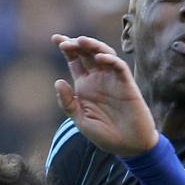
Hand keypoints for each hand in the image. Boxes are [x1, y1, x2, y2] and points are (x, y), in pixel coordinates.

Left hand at [53, 34, 158, 156]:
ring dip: (93, 46)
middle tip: (64, 42)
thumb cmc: (105, 135)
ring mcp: (113, 80)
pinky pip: (119, 67)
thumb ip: (67, 103)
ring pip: (104, 54)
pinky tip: (100, 58)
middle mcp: (98, 79)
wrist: (129, 147)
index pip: (74, 61)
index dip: (67, 48)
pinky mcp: (127, 85)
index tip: (55, 38)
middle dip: (76, 44)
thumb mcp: (80, 121)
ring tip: (81, 41)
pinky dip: (111, 60)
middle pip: (87, 54)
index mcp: (85, 86)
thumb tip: (58, 81)